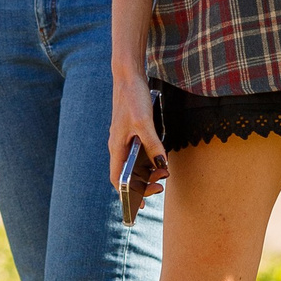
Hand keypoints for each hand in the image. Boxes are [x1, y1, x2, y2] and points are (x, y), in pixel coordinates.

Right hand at [106, 75, 167, 198]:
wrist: (129, 76)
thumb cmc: (133, 98)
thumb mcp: (144, 123)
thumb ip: (153, 145)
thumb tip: (162, 165)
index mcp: (117, 147)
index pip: (117, 179)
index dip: (126, 194)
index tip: (140, 204)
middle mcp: (118, 146)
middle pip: (127, 174)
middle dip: (143, 184)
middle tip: (160, 186)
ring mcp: (125, 139)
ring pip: (135, 164)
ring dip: (148, 172)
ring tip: (164, 173)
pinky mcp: (132, 132)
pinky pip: (139, 153)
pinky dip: (149, 160)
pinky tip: (160, 160)